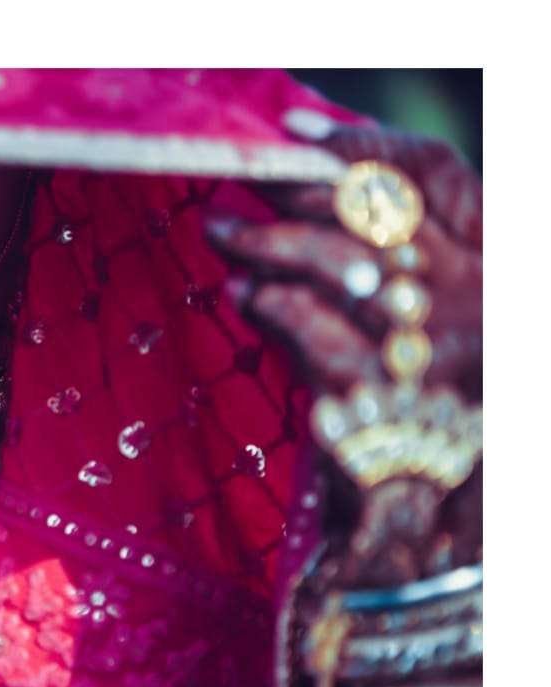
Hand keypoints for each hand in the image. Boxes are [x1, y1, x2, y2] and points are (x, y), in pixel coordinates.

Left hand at [204, 111, 481, 585]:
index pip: (436, 175)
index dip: (363, 144)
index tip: (294, 129)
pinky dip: (272, 303)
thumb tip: (302, 203)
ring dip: (268, 239)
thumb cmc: (413, 418)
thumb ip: (380, 270)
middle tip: (232, 183)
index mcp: (496, 272)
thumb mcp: (412, 329)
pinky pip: (314, 327)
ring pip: (340, 262)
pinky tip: (244, 295)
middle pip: (376, 211)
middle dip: (294, 187)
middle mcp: (477, 303)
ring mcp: (432, 350)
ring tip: (219, 232)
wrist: (421, 527)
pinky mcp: (383, 397)